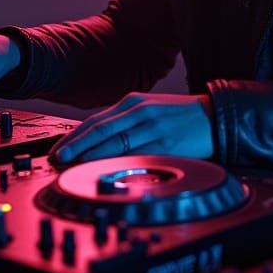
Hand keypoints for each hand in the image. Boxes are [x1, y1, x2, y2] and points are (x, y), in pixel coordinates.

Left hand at [49, 92, 213, 165]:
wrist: (214, 116)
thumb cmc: (178, 116)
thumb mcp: (149, 109)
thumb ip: (124, 121)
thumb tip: (95, 140)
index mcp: (133, 102)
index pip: (96, 121)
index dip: (74, 137)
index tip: (58, 150)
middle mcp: (140, 112)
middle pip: (100, 130)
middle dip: (75, 146)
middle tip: (58, 159)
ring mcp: (152, 128)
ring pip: (114, 143)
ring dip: (90, 156)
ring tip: (73, 167)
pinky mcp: (165, 145)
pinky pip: (135, 155)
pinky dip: (116, 163)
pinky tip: (104, 170)